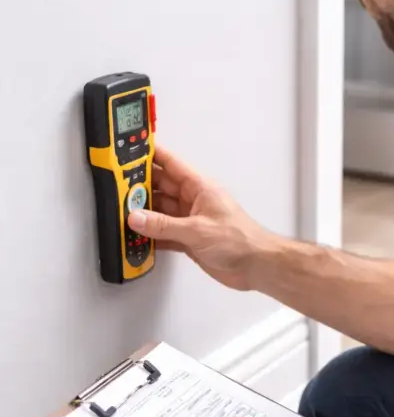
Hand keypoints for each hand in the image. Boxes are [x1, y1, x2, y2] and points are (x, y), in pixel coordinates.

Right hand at [127, 145, 271, 289]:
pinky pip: (164, 232)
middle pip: (161, 187)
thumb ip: (163, 224)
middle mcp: (193, 200)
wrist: (256, 266)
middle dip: (139, 186)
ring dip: (143, 213)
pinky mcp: (189, 239)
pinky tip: (137, 237)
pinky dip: (151, 235)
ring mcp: (191, 220)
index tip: (130, 150)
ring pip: (160, 211)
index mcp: (199, 187)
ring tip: (119, 212)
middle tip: (114, 186)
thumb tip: (136, 217)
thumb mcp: (197, 230)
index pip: (171, 164)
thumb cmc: (239, 240)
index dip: (151, 155)